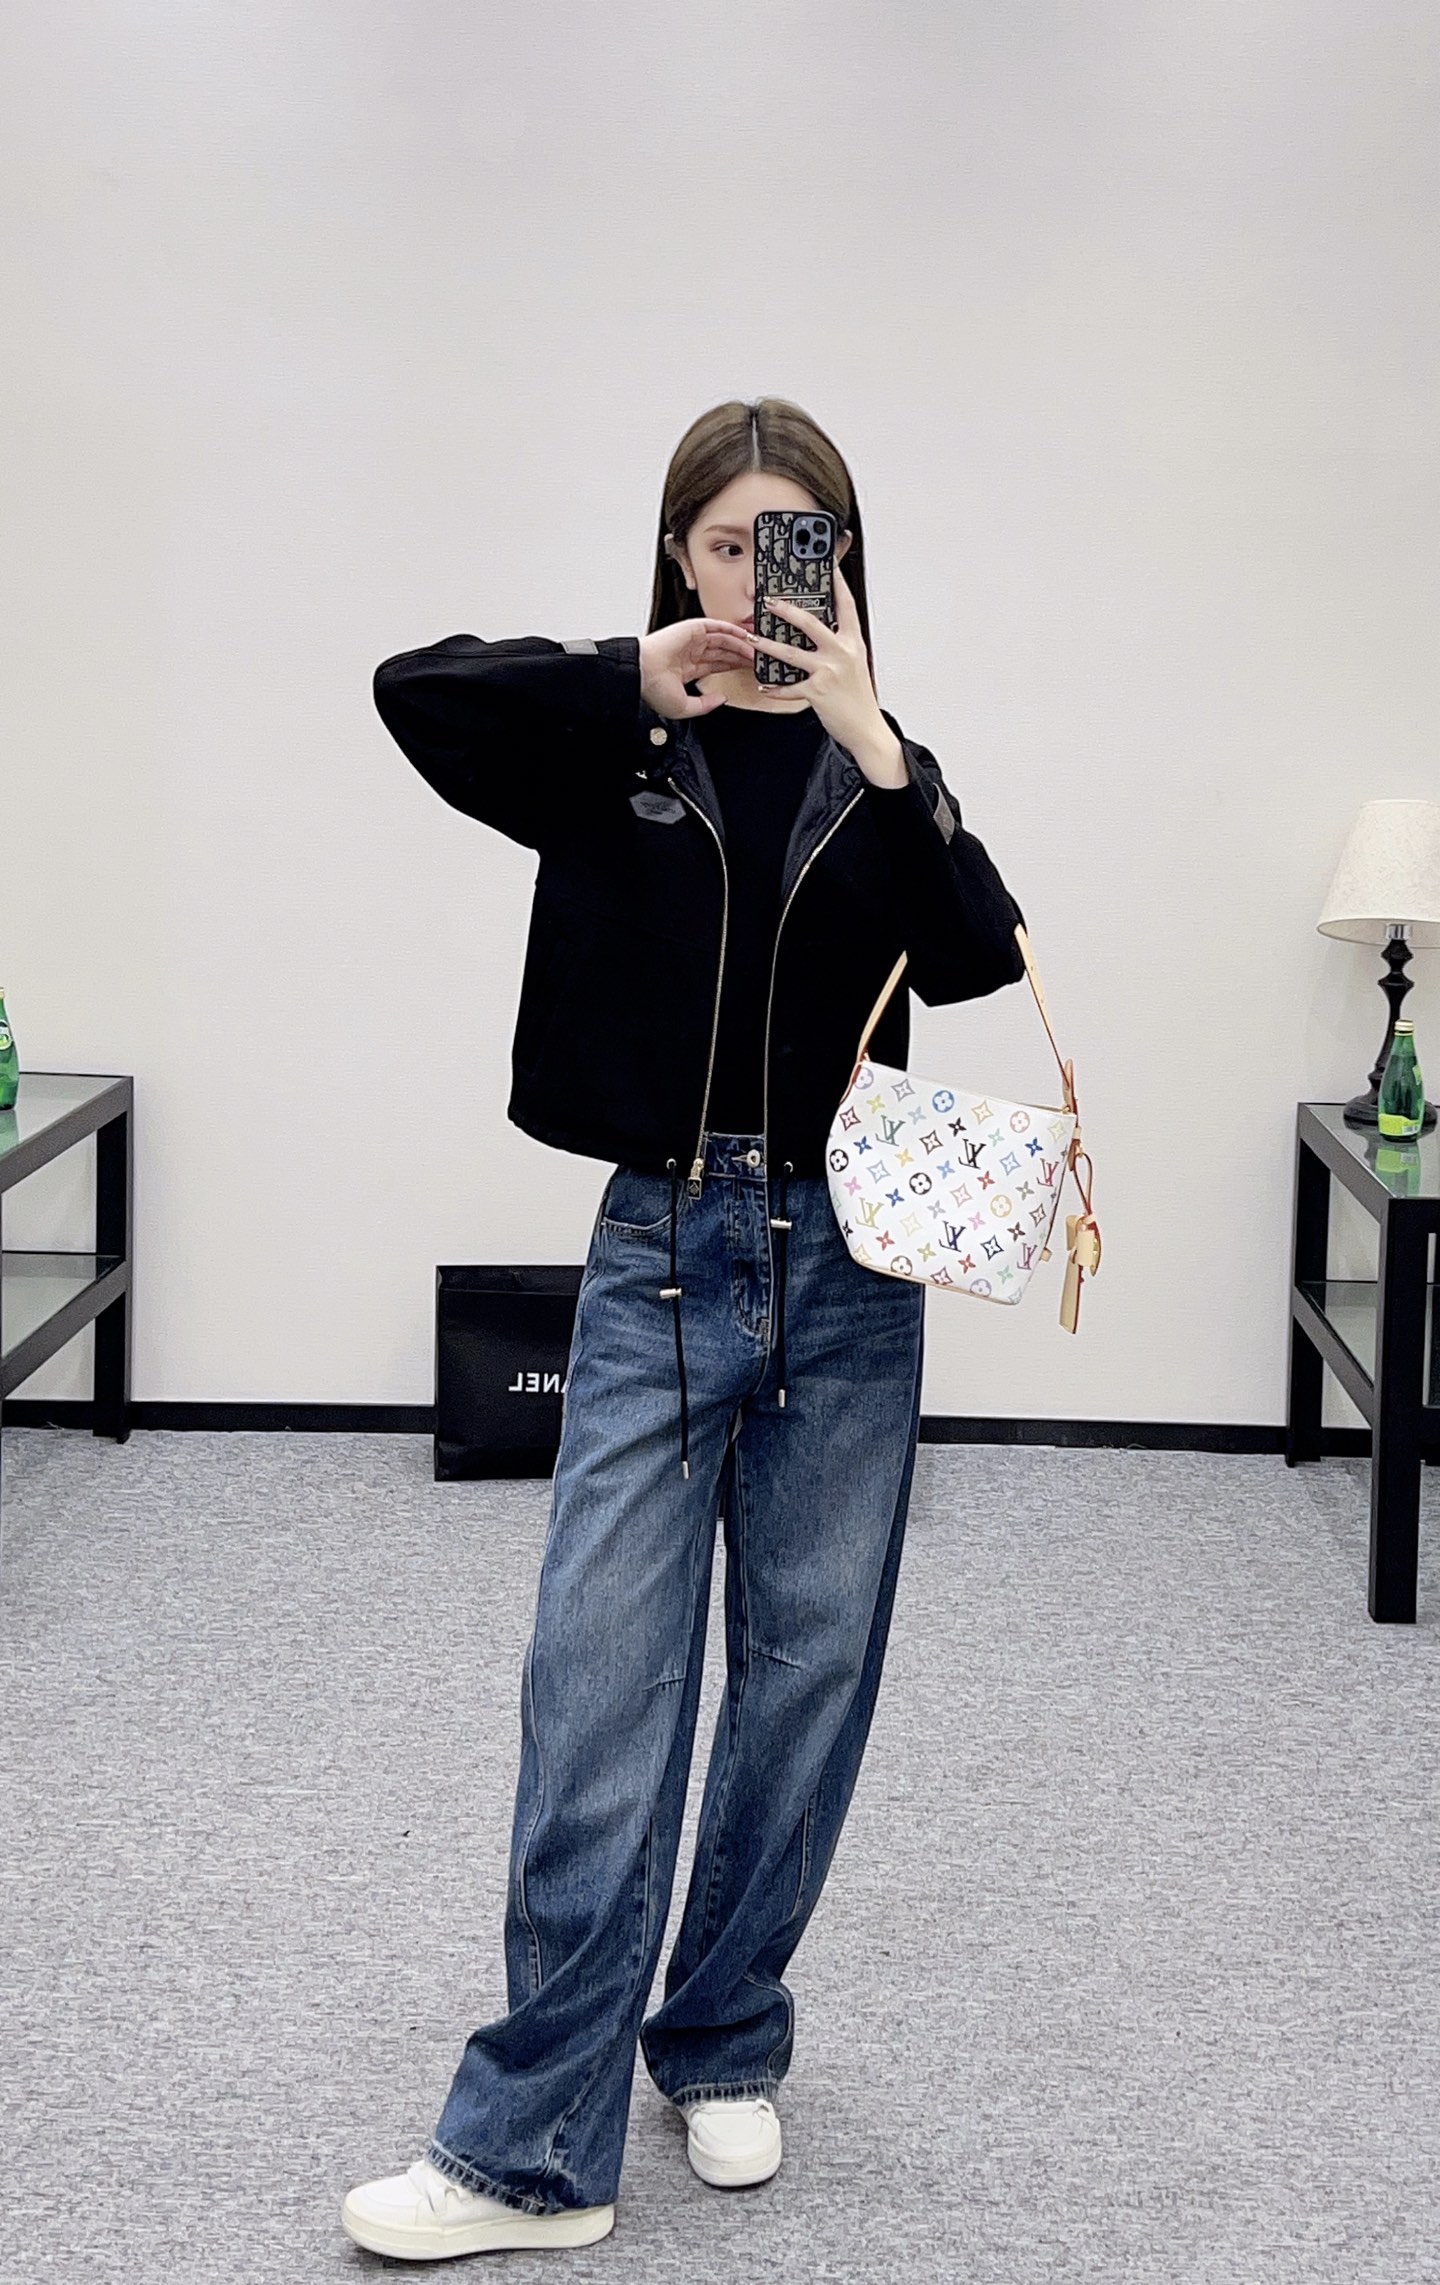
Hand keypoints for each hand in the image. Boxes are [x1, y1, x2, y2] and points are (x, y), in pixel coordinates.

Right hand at [639, 618, 753, 717]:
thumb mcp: (684, 708)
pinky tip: (745, 636)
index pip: (717, 665)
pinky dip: (732, 630)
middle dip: (741, 655)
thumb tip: (722, 699)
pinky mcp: (692, 628)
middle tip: (759, 659)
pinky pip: (717, 627)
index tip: (749, 670)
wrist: (641, 673)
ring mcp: (692, 640)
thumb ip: (705, 705)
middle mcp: (691, 653)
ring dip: (741, 644)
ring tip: (757, 650)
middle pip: (723, 652)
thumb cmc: (653, 689)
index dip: (734, 666)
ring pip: (723, 639)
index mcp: (687, 670)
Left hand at [742, 558, 904, 781]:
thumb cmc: (859, 697)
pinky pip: (789, 688)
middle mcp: (842, 653)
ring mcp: (829, 672)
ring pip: (791, 653)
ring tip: (753, 638)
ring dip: (768, 645)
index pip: (845, 604)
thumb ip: (840, 645)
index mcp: (853, 642)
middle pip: (810, 623)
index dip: (836, 582)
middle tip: (769, 602)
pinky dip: (775, 688)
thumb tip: (820, 631)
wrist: (866, 728)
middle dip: (786, 609)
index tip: (826, 564)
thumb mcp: (855, 664)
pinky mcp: (817, 692)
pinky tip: (764, 685)